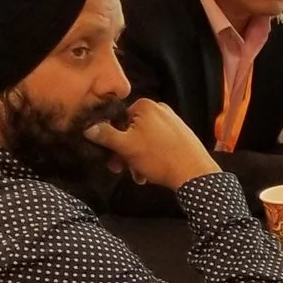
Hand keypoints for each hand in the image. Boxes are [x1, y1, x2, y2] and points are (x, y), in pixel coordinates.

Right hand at [88, 97, 218, 188]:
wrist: (195, 174)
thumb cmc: (159, 158)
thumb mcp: (126, 147)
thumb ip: (105, 135)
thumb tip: (87, 127)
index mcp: (146, 106)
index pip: (118, 119)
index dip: (112, 140)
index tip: (111, 157)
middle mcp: (160, 109)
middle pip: (131, 131)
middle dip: (125, 153)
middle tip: (121, 170)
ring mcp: (173, 122)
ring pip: (144, 141)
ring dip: (137, 159)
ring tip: (139, 176)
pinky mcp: (182, 136)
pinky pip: (159, 145)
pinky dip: (151, 158)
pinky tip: (150, 174)